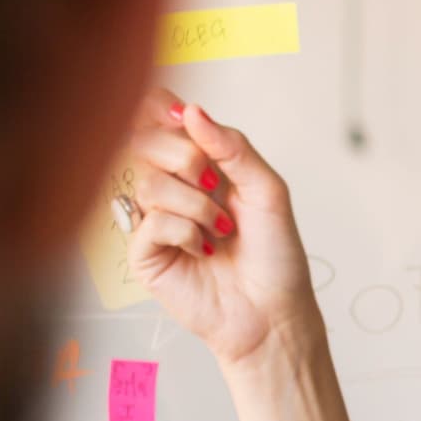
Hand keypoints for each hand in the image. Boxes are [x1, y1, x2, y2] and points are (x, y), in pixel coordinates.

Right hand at [125, 88, 318, 368]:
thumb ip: (233, 148)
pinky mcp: (144, 252)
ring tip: (221, 229)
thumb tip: (191, 111)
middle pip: (144, 142)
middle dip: (184, 156)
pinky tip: (203, 249)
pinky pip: (148, 221)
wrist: (273, 311)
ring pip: (149, 183)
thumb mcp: (268, 191)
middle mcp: (174, 187)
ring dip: (195, 204)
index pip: (163, 120)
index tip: (181, 114)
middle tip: (212, 184)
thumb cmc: (275, 256)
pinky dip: (184, 230)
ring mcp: (155, 218)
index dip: (162, 108)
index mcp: (203, 165)